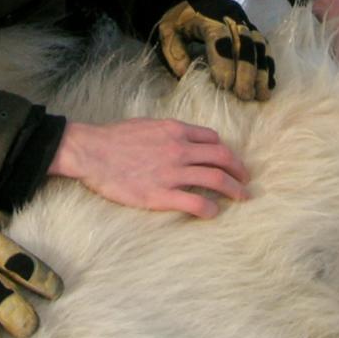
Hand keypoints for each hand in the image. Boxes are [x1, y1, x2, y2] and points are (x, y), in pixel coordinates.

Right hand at [51, 118, 250, 218]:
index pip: (212, 139)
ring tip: (243, 197)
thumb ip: (168, 132)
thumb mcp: (148, 125)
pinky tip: (213, 212)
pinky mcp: (161, 195)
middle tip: (246, 179)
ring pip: (216, 179)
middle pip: (222, 157)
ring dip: (234, 189)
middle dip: (239, 169)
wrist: (92, 152)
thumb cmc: (114, 138)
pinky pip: (196, 203)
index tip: (229, 161)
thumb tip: (181, 139)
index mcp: (176, 131)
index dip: (225, 151)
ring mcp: (173, 173)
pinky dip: (210, 208)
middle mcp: (180, 150)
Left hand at [155, 0, 275, 99]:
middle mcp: (230, 16)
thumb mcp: (166, 31)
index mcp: (208, 17)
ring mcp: (243, 20)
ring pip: (259, 44)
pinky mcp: (250, 26)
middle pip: (245, 43)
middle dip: (247, 72)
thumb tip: (186, 75)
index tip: (225, 87)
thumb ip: (174, 52)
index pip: (220, 39)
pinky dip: (267, 65)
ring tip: (261, 95)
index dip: (224, 63)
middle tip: (245, 96)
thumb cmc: (177, 16)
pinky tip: (267, 84)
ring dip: (262, 71)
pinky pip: (264, 45)